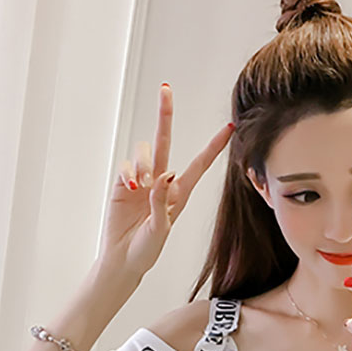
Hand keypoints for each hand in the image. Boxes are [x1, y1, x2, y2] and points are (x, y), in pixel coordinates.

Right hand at [97, 83, 234, 281]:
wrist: (123, 260)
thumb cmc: (147, 250)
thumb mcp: (161, 230)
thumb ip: (162, 202)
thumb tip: (165, 174)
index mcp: (179, 193)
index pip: (199, 164)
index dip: (214, 145)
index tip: (229, 127)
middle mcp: (162, 182)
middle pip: (164, 140)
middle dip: (164, 115)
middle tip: (165, 90)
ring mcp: (142, 181)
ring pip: (144, 153)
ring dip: (144, 165)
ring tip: (142, 187)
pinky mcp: (123, 184)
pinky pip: (126, 167)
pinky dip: (128, 174)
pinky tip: (131, 188)